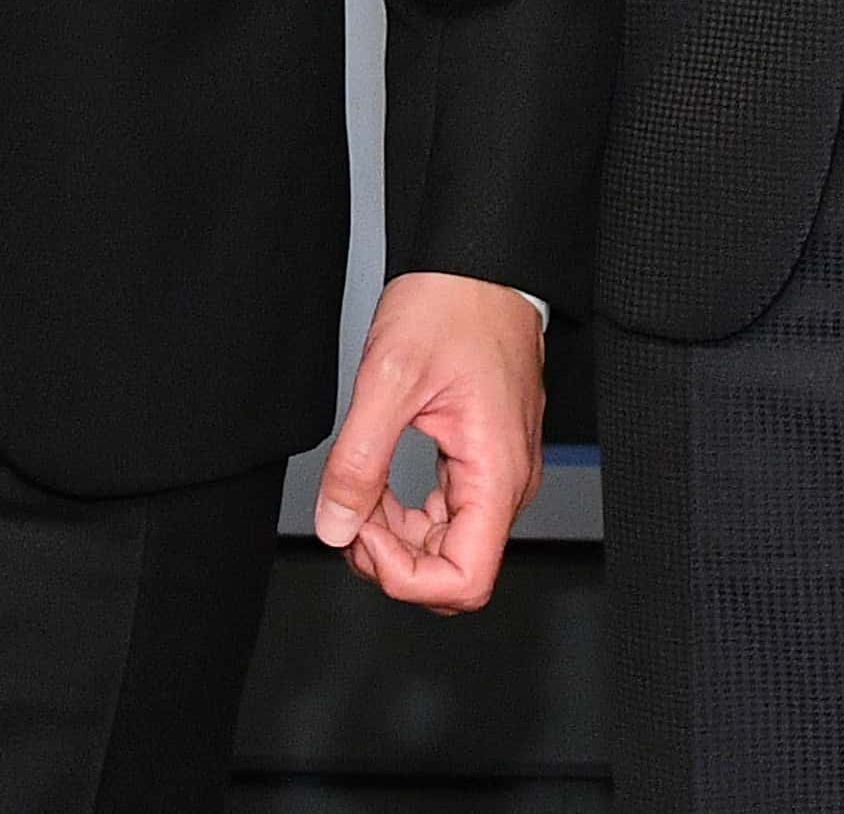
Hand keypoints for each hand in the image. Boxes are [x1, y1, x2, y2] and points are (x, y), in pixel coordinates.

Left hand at [311, 272, 544, 613]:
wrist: (479, 262)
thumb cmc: (453, 304)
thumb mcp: (390, 378)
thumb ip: (359, 460)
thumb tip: (336, 526)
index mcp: (497, 472)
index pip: (466, 581)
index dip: (406, 576)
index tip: (363, 533)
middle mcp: (507, 483)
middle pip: (454, 573)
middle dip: (392, 557)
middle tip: (350, 508)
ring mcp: (496, 473)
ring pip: (447, 548)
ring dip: (395, 537)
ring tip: (358, 489)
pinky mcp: (481, 460)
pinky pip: (447, 515)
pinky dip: (405, 514)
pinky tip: (377, 482)